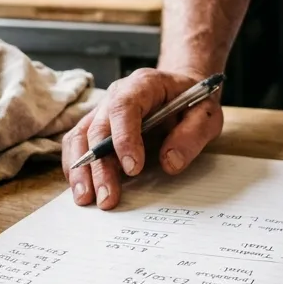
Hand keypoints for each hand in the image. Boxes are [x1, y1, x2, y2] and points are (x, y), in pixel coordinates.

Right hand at [61, 68, 223, 209]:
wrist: (180, 91)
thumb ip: (192, 135)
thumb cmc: (192, 102)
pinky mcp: (96, 125)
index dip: (124, 138)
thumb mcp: (207, 115)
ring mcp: (102, 110)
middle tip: (107, 198)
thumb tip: (170, 162)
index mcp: (144, 85)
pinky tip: (82, 188)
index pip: (125, 107)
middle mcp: (116, 94)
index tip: (133, 168)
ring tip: (86, 199)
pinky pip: (77, 144)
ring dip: (80, 169)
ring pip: (80, 136)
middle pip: (98, 128)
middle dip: (100, 166)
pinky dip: (76, 167)